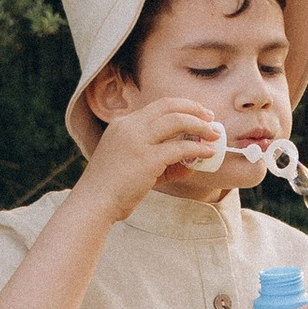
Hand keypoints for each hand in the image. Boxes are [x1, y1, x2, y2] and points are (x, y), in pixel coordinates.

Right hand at [80, 97, 232, 218]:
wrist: (94, 203)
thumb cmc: (112, 188)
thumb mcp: (133, 166)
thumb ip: (161, 161)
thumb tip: (190, 163)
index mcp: (122, 124)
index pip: (157, 106)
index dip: (181, 107)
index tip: (197, 113)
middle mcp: (129, 126)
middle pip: (169, 106)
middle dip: (194, 109)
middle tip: (210, 117)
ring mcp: (137, 140)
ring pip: (177, 121)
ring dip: (200, 126)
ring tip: (214, 134)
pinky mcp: (146, 159)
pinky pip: (180, 148)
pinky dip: (197, 149)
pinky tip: (207, 153)